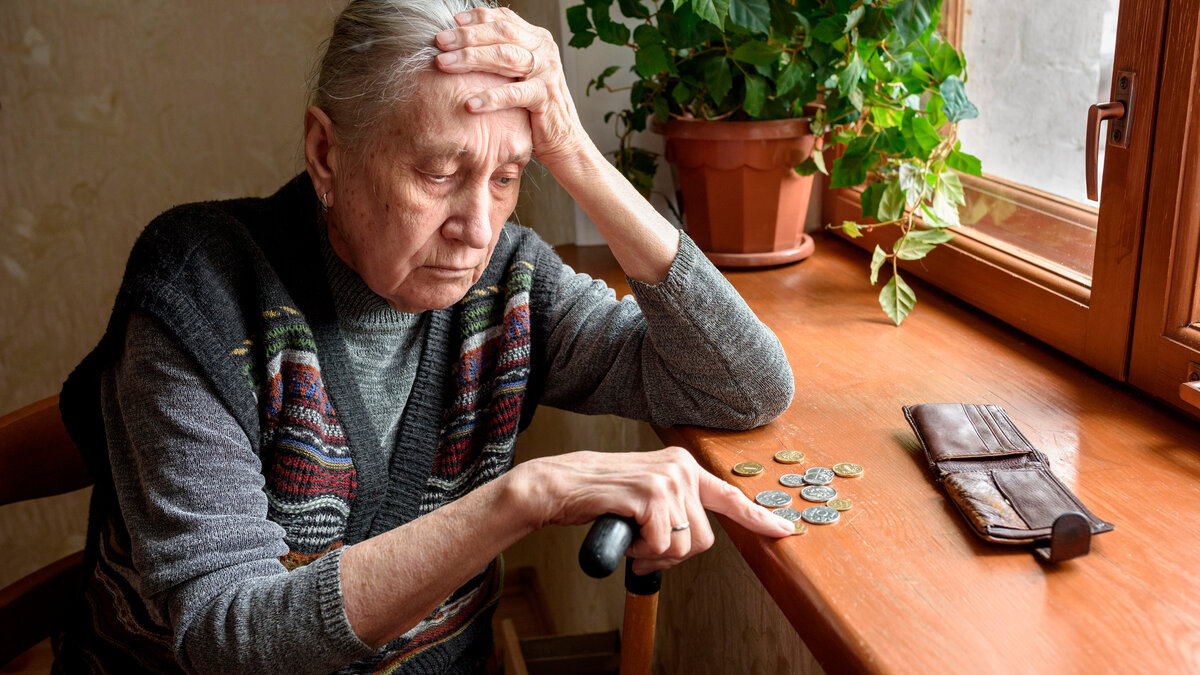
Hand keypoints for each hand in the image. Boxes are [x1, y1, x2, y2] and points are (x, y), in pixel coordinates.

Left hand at [434, 7, 590, 169]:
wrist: (562, 139)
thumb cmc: (532, 108)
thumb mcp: (517, 75)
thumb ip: (499, 56)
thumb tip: (459, 41)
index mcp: (537, 39)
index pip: (504, 19)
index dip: (478, 18)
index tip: (453, 22)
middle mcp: (545, 50)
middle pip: (501, 34)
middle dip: (467, 36)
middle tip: (440, 41)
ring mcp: (548, 71)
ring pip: (506, 57)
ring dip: (471, 59)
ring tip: (444, 64)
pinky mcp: (546, 96)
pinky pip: (514, 94)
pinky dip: (491, 98)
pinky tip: (470, 104)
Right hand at [512, 447, 794, 574]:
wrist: (557, 486)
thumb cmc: (598, 496)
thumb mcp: (644, 496)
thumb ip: (673, 508)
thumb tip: (693, 539)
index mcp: (682, 467)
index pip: (729, 496)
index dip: (759, 517)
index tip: (784, 530)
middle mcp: (680, 469)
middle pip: (703, 539)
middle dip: (674, 555)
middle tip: (644, 549)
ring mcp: (666, 479)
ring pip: (684, 546)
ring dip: (655, 555)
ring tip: (632, 539)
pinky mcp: (650, 494)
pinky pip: (662, 545)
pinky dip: (641, 552)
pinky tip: (625, 537)